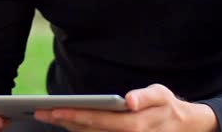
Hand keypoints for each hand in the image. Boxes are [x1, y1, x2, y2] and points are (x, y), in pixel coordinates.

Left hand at [34, 84, 216, 131]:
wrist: (182, 127)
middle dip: (63, 122)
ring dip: (68, 127)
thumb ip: (145, 97)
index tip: (55, 109)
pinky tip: (64, 122)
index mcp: (135, 126)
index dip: (75, 115)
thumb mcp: (161, 95)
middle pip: (88, 131)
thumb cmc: (167, 106)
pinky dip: (79, 131)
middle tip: (40, 112)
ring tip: (47, 115)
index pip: (98, 121)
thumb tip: (129, 100)